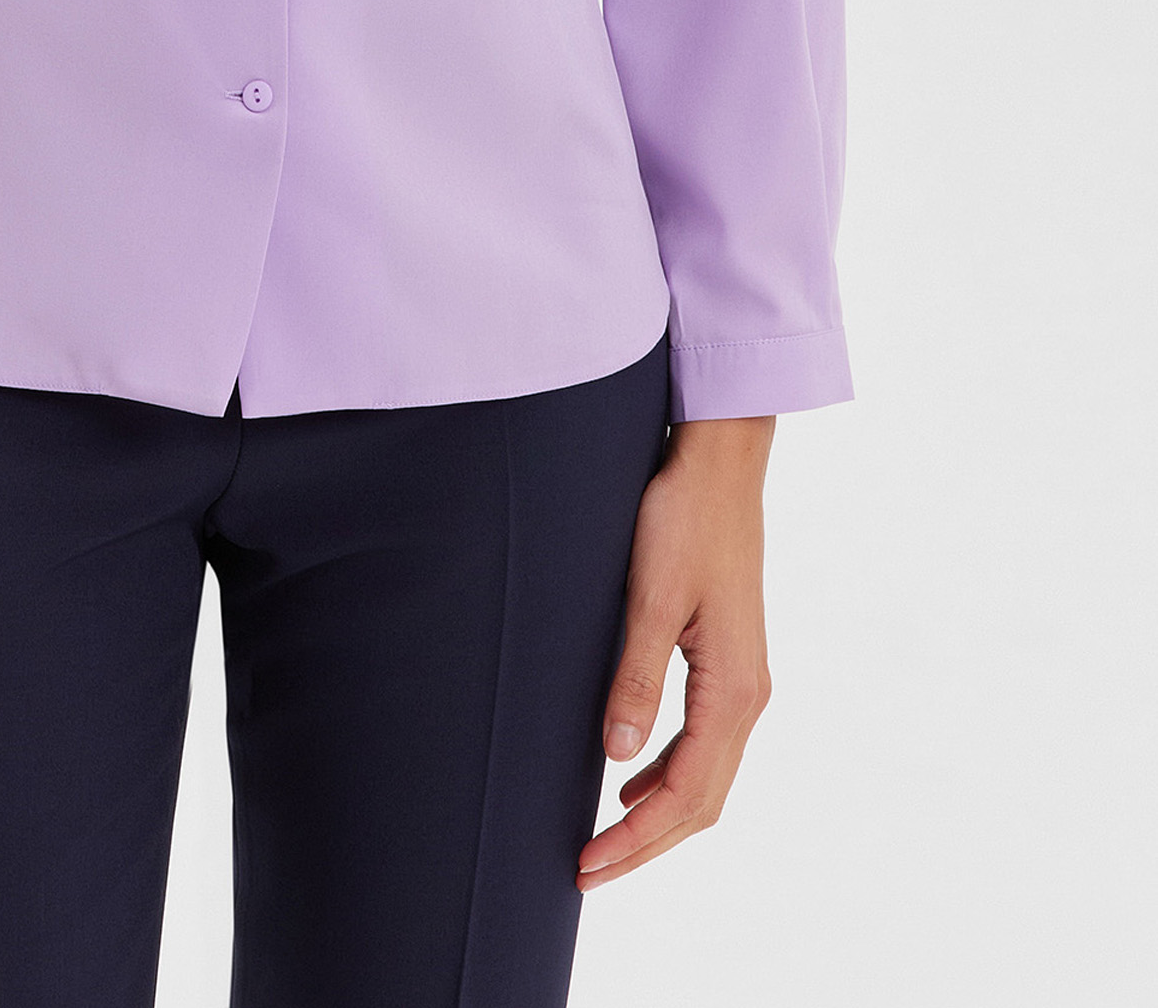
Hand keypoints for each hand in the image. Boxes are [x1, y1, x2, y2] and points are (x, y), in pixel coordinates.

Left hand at [577, 413, 774, 889]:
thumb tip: (615, 759)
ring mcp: (743, 680)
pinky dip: (668, 775)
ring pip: (706, 777)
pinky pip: (704, 743)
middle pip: (703, 801)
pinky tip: (631, 779)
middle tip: (585, 871)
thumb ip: (635, 678)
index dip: (637, 840)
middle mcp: (748, 695)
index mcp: (734, 689)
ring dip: (658, 816)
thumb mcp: (649, 597)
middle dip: (645, 844)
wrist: (719, 463)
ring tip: (604, 840)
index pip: (687, 795)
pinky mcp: (728, 661)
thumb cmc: (682, 518)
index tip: (587, 865)